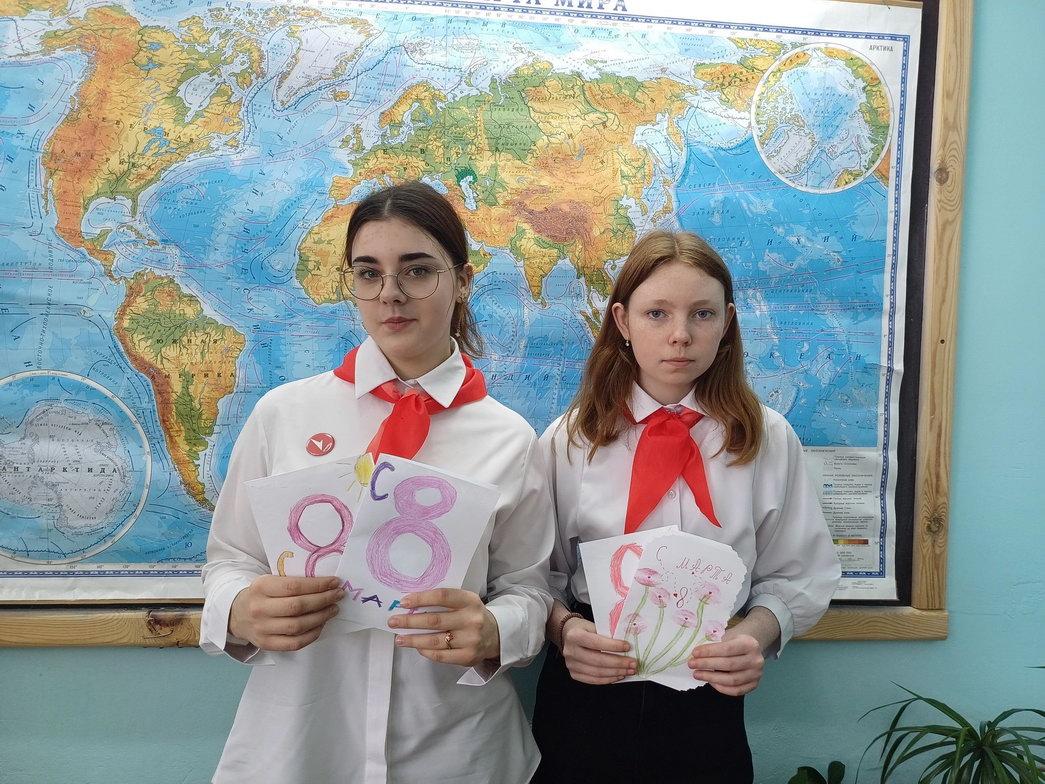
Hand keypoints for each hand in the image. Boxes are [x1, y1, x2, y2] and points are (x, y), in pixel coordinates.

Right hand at [229, 575, 343, 651]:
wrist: (236, 614)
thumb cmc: (260, 595)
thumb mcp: (269, 581)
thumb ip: (291, 582)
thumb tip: (325, 584)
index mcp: (261, 587)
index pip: (293, 586)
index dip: (317, 585)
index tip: (334, 582)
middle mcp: (259, 608)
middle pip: (297, 606)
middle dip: (323, 600)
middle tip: (338, 595)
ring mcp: (262, 628)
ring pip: (298, 626)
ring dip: (321, 617)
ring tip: (333, 609)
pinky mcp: (266, 644)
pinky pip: (294, 643)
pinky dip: (312, 635)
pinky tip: (321, 625)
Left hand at [388, 588, 499, 666]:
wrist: (495, 635)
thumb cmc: (472, 615)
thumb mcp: (464, 602)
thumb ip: (444, 602)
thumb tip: (411, 606)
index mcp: (470, 601)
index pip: (442, 596)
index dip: (421, 599)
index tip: (403, 602)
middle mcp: (471, 620)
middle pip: (435, 620)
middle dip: (410, 621)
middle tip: (393, 621)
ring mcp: (470, 640)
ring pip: (435, 641)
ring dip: (413, 640)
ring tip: (399, 638)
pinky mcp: (468, 657)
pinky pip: (440, 656)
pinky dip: (426, 651)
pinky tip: (417, 647)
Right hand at [560, 618, 635, 684]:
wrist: (569, 635)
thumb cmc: (584, 629)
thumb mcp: (593, 626)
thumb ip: (606, 635)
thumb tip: (626, 647)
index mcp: (575, 636)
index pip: (596, 643)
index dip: (613, 646)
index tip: (627, 647)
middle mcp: (571, 651)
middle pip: (598, 661)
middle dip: (619, 663)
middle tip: (633, 663)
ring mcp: (571, 664)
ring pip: (597, 673)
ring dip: (616, 673)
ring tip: (629, 670)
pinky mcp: (574, 674)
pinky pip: (594, 680)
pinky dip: (608, 679)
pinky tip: (618, 675)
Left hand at [687, 630, 764, 695]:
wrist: (751, 649)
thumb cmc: (735, 642)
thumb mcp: (728, 636)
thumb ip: (716, 644)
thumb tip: (697, 655)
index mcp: (750, 644)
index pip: (727, 649)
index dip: (709, 652)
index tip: (694, 653)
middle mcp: (756, 660)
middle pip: (728, 665)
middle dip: (707, 665)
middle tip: (692, 664)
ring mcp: (756, 675)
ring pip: (731, 680)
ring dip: (711, 678)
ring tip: (697, 674)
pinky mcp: (754, 685)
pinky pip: (735, 691)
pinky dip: (720, 687)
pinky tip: (710, 681)